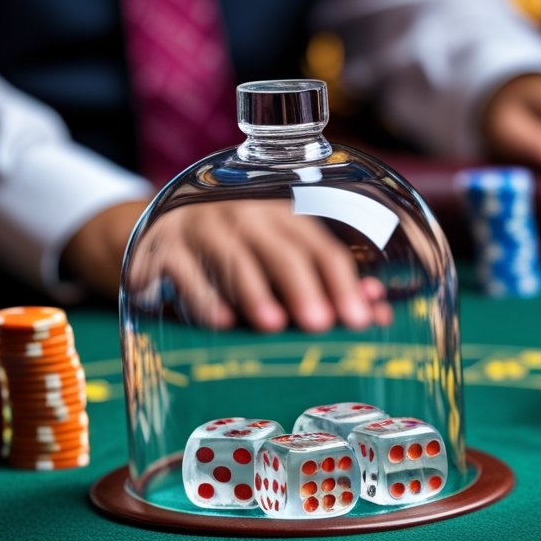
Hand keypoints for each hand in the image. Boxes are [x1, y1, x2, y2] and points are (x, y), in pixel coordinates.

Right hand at [66, 199, 389, 332]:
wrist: (160, 233)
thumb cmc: (236, 256)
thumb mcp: (278, 263)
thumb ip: (325, 287)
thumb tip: (380, 314)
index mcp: (281, 219)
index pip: (321, 249)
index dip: (344, 284)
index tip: (360, 320)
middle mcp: (245, 216)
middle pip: (282, 251)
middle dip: (304, 288)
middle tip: (321, 324)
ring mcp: (202, 227)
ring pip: (234, 258)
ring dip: (255, 292)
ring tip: (273, 325)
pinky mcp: (165, 247)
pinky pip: (185, 270)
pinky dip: (203, 296)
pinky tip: (220, 322)